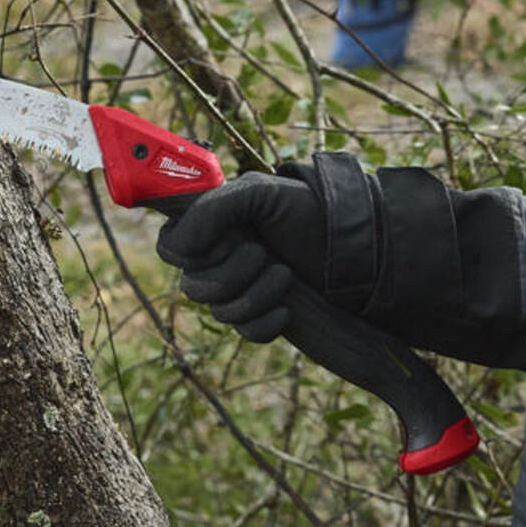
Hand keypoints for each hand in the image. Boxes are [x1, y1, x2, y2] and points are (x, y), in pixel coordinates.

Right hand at [155, 172, 328, 341]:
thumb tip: (181, 249)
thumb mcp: (259, 194)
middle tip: (264, 252)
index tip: (222, 240)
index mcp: (213, 226)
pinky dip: (266, 322)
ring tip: (286, 273)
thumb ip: (212, 210)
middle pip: (192, 286)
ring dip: (255, 294)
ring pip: (220, 312)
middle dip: (232, 273)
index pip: (170, 248)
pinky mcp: (263, 316)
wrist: (356, 243)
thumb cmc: (307, 209)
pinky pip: (246, 332)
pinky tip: (287, 309)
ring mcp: (241, 290)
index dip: (187, 251)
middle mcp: (220, 259)